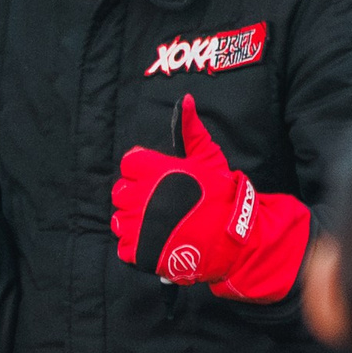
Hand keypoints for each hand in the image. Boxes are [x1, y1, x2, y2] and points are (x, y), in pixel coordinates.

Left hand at [109, 95, 310, 302]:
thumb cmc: (221, 197)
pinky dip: (135, 245)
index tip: (159, 178)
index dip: (143, 170)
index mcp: (154, 171)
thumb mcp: (209, 158)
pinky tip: (155, 241)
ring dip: (134, 220)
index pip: (129, 163)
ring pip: (119, 218)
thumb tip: (185, 100)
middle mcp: (141, 197)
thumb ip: (191, 130)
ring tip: (158, 223)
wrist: (233, 239)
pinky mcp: (138, 252)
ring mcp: (138, 227)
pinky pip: (123, 246)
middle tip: (160, 202)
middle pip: (120, 191)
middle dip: (136, 194)